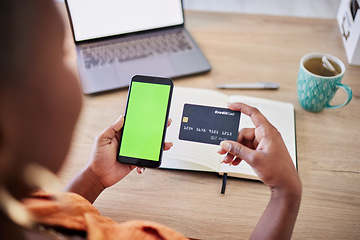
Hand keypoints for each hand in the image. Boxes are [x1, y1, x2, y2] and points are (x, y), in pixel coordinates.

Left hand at [87, 115, 172, 188]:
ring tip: (167, 144)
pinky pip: (145, 161)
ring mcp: (133, 152)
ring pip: (149, 147)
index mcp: (121, 134)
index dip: (144, 119)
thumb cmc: (97, 157)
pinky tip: (144, 166)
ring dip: (158, 146)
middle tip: (166, 123)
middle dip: (157, 129)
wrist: (98, 176)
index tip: (153, 114)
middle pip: (145, 134)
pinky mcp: (135, 162)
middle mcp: (129, 142)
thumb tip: (121, 117)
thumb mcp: (101, 140)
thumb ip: (111, 128)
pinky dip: (147, 163)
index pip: (135, 124)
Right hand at [218, 102, 300, 239]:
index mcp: (268, 132)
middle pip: (243, 133)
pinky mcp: (262, 151)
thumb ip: (238, 149)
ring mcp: (264, 143)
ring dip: (235, 150)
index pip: (253, 113)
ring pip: (244, 142)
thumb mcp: (254, 159)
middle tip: (223, 151)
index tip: (229, 105)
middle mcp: (266, 135)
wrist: (286, 185)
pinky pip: (247, 149)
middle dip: (232, 143)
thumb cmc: (278, 171)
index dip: (241, 107)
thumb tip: (226, 144)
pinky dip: (240, 154)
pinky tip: (234, 161)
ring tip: (228, 159)